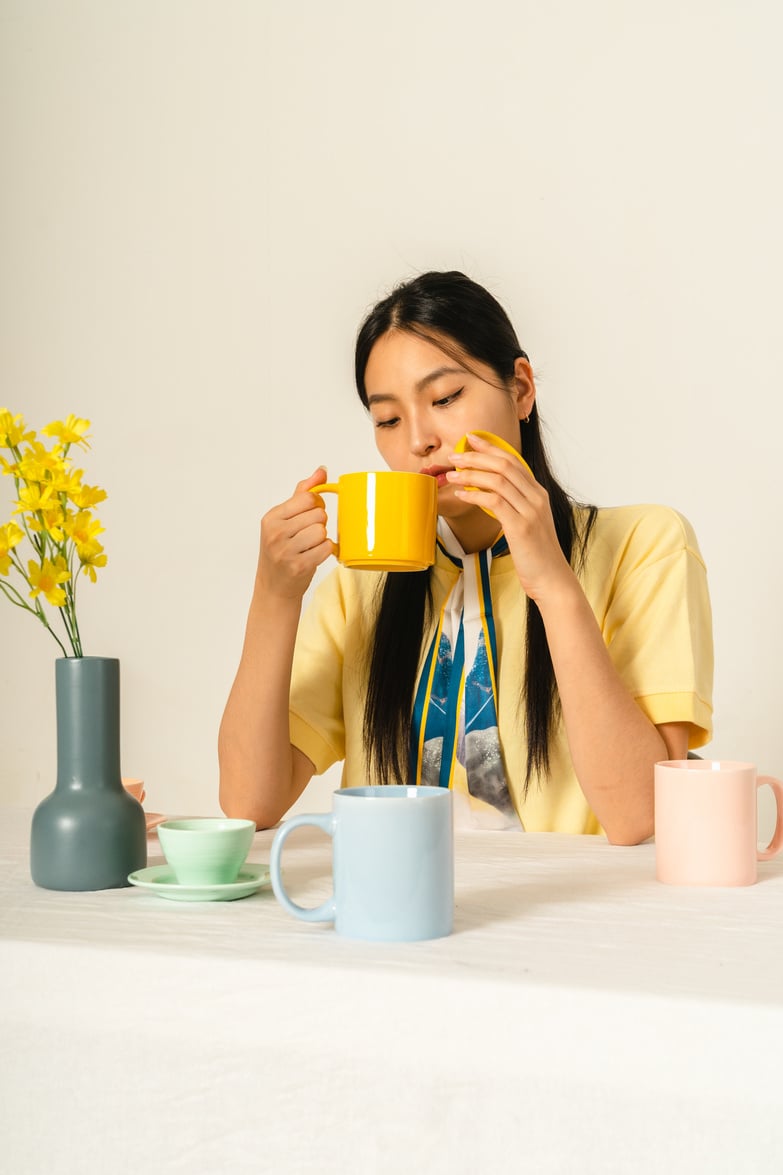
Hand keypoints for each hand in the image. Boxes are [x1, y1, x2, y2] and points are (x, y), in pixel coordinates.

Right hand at [256, 467, 334, 599]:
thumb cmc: (281, 550)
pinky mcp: (299, 566)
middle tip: (309, 534)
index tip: (310, 515)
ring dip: (322, 539)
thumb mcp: (284, 520)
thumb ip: (303, 493)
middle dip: (320, 523)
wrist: (274, 587)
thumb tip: (322, 470)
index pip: (307, 498)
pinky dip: (325, 551)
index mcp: (271, 518)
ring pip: (322, 531)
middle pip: (318, 515)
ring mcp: (286, 551)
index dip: (316, 505)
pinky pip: (326, 548)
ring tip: (310, 546)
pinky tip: (315, 555)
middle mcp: (276, 533)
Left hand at [446, 434, 573, 602]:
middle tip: (455, 455)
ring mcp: (530, 511)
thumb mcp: (527, 522)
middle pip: (504, 465)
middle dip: (476, 456)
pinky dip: (474, 495)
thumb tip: (487, 492)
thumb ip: (513, 504)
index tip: (471, 439)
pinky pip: (494, 502)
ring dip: (471, 475)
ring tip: (452, 475)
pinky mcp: (521, 526)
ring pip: (498, 480)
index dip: (491, 447)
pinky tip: (461, 495)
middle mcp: (537, 497)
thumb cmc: (536, 553)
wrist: (551, 578)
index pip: (513, 460)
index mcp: (538, 493)